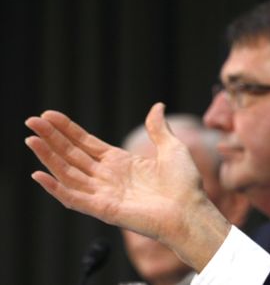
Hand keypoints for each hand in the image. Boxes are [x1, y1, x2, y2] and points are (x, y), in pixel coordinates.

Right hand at [25, 102, 229, 269]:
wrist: (191, 210)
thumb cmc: (185, 184)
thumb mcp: (172, 148)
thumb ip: (158, 128)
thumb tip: (157, 106)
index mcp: (120, 162)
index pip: (86, 143)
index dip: (67, 129)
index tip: (49, 115)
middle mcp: (108, 177)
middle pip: (72, 155)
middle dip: (51, 138)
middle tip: (31, 121)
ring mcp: (103, 193)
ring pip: (68, 172)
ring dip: (48, 157)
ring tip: (31, 139)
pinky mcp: (103, 209)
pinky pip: (73, 198)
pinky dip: (55, 188)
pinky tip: (40, 174)